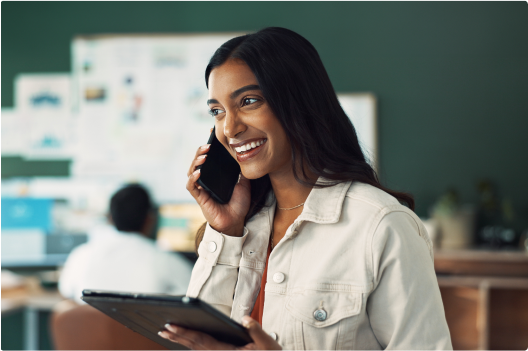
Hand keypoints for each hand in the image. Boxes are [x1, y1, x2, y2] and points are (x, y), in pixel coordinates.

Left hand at [159, 316, 281, 350]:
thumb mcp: (268, 345)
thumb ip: (256, 331)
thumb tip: (245, 319)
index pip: (202, 341)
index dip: (185, 333)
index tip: (172, 326)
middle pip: (195, 346)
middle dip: (178, 336)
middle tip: (163, 328)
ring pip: (196, 350)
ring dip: (181, 341)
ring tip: (167, 332)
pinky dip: (190, 344)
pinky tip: (184, 339)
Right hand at [186, 142, 250, 236]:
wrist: (236, 221)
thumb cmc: (238, 204)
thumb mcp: (243, 183)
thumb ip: (241, 171)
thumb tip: (243, 156)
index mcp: (215, 174)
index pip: (209, 156)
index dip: (208, 145)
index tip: (211, 132)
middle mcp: (206, 179)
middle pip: (198, 161)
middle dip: (201, 151)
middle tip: (208, 145)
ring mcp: (201, 187)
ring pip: (192, 170)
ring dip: (196, 161)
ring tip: (204, 155)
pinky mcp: (199, 197)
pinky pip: (191, 186)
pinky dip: (193, 178)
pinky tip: (199, 172)